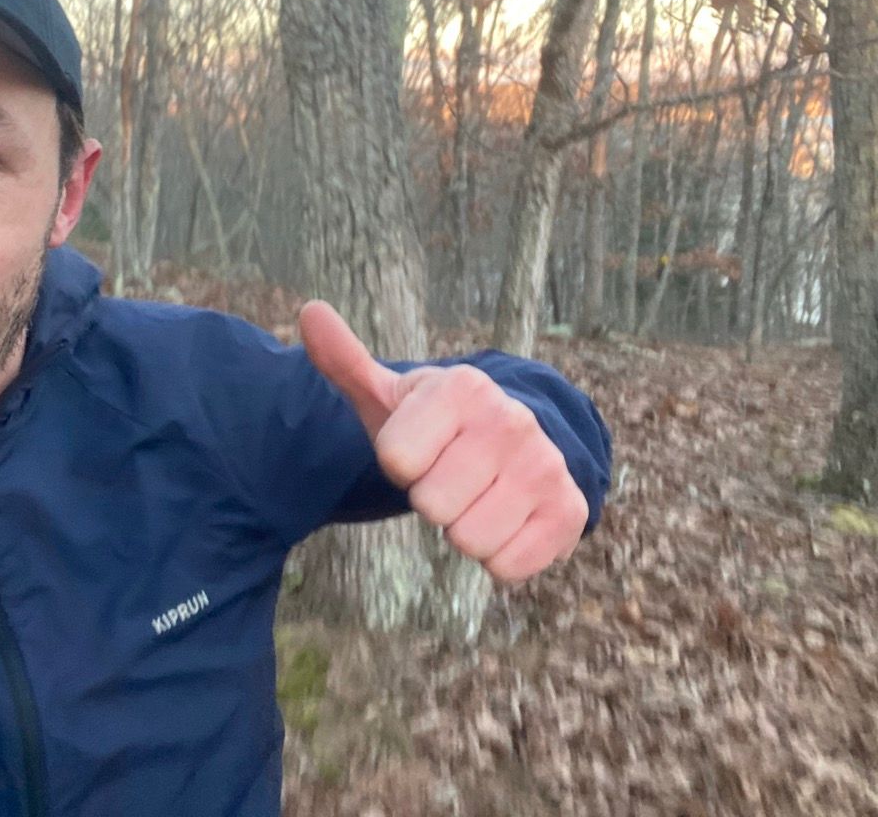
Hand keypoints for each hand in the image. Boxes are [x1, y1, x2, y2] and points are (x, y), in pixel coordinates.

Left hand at [299, 300, 586, 583]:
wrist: (519, 445)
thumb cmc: (437, 427)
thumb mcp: (391, 395)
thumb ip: (346, 360)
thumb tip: (310, 311)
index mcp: (465, 387)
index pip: (395, 459)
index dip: (399, 463)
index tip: (420, 446)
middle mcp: (512, 421)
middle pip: (431, 504)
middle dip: (431, 499)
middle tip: (449, 476)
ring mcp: (545, 467)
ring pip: (468, 540)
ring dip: (463, 530)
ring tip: (476, 497)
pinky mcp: (568, 512)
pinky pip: (506, 566)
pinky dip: (498, 556)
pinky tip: (505, 521)